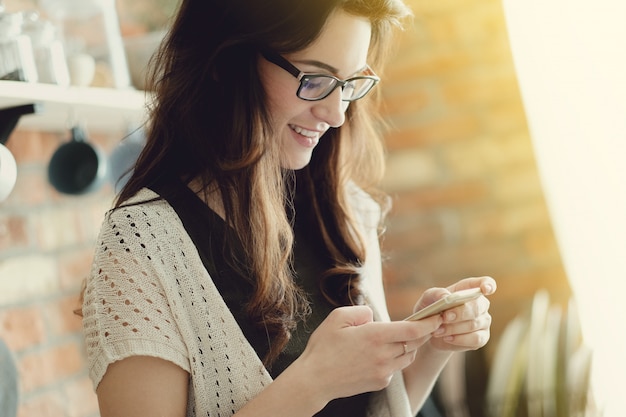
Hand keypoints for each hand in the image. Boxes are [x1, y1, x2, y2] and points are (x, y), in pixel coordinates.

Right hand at [294, 305, 441, 402]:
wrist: (315, 380)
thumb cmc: (323, 347)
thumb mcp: (337, 317)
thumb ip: (362, 312)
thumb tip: (375, 317)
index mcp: (375, 335)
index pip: (412, 329)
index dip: (429, 323)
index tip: (438, 317)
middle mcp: (383, 354)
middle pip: (414, 343)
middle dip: (421, 333)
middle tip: (425, 324)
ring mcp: (383, 371)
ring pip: (407, 357)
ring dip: (408, 347)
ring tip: (397, 338)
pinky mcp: (380, 382)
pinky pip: (396, 368)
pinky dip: (394, 360)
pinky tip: (380, 355)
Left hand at [413, 276, 495, 351]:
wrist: (431, 331)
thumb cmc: (432, 309)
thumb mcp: (429, 298)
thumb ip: (437, 293)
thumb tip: (446, 297)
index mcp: (470, 289)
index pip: (486, 283)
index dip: (488, 285)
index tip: (485, 289)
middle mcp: (481, 305)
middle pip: (477, 307)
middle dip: (460, 313)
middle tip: (444, 317)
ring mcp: (483, 322)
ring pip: (474, 324)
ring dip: (454, 328)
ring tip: (438, 330)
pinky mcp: (482, 338)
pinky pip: (476, 339)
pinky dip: (459, 339)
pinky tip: (447, 338)